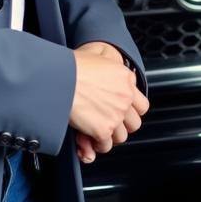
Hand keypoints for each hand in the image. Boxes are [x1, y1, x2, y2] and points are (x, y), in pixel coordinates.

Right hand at [70, 46, 147, 160]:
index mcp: (125, 78)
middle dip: (123, 125)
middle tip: (111, 124)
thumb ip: (109, 66)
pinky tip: (90, 139)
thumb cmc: (72, 66)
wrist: (60, 78)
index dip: (128, 108)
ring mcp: (116, 114)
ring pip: (122, 136)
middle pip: (135, 122)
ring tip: (99, 132)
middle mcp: (125, 97)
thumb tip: (108, 71)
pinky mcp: (104, 129)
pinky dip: (98, 145)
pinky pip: (106, 145)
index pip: (140, 102)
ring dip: (110, 136)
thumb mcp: (97, 56)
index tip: (118, 110)